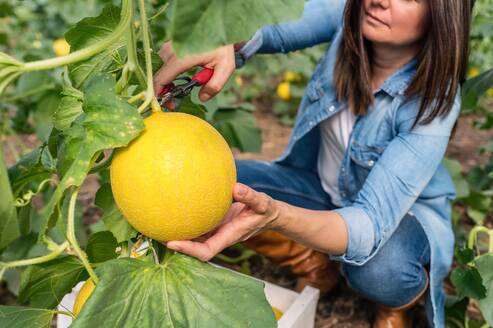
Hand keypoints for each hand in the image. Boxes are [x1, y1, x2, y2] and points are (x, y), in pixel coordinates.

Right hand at [153, 41, 235, 108]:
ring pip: (158, 69)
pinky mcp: (170, 45)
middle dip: (162, 91)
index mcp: (183, 57)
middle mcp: (172, 50)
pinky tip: (176, 81)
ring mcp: (169, 46)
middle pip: (157, 75)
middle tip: (173, 103)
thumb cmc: (224, 47)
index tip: (168, 105)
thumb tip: (202, 98)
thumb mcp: (225, 68)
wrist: (220, 26)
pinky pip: (162, 62)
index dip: (160, 95)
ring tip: (175, 92)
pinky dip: (166, 74)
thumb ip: (215, 86)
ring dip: (164, 82)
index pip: (162, 78)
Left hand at [165, 183, 283, 260]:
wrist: (268, 214)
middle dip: (176, 244)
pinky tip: (175, 211)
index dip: (189, 250)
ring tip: (159, 224)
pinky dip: (187, 222)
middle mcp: (219, 236)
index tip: (172, 243)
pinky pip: (198, 226)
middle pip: (194, 248)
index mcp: (228, 236)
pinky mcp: (215, 223)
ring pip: (194, 238)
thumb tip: (236, 188)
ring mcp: (216, 231)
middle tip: (156, 233)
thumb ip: (250, 196)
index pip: (205, 251)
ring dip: (179, 234)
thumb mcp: (262, 202)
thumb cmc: (265, 211)